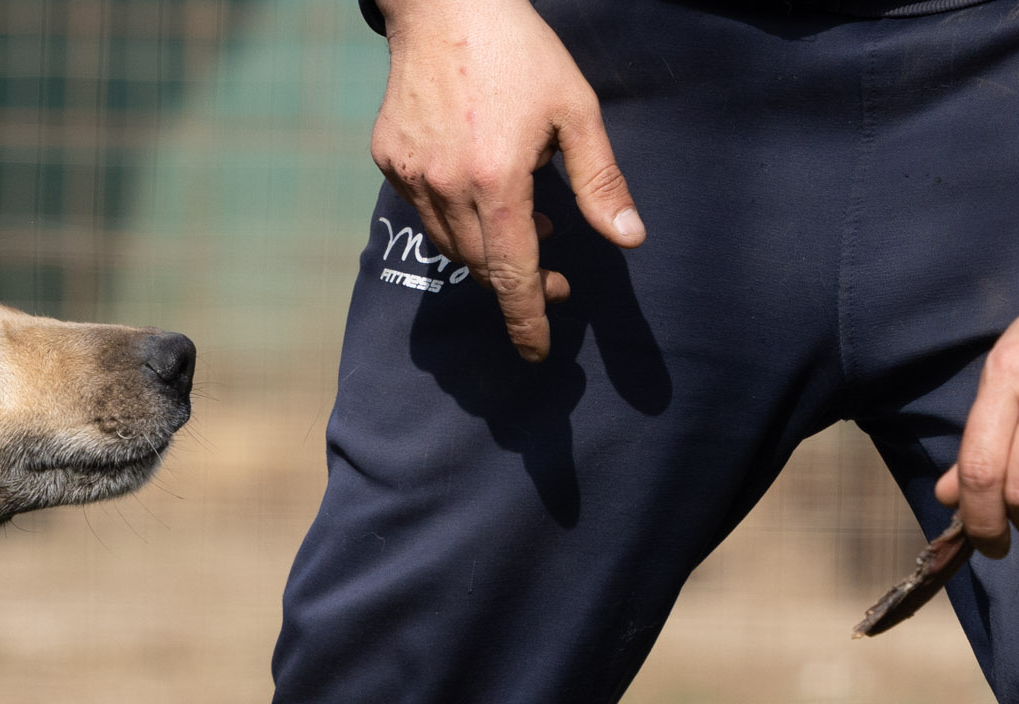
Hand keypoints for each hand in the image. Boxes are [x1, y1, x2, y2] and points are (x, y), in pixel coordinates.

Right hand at [371, 0, 643, 361]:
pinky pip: (424, 210)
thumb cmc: (519, 51)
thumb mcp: (576, 111)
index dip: (527, 319)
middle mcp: (446, 187)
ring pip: (450, 243)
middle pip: (481, 264)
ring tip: (525, 222)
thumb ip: (600, 181)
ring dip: (488, 248)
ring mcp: (411, 176)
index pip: (512, 274)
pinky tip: (480, 188)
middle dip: (518, 280)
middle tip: (556, 273)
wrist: (445, 4)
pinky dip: (454, 215)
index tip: (536, 354)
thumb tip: (628, 238)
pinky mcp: (389, 160)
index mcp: (497, 181)